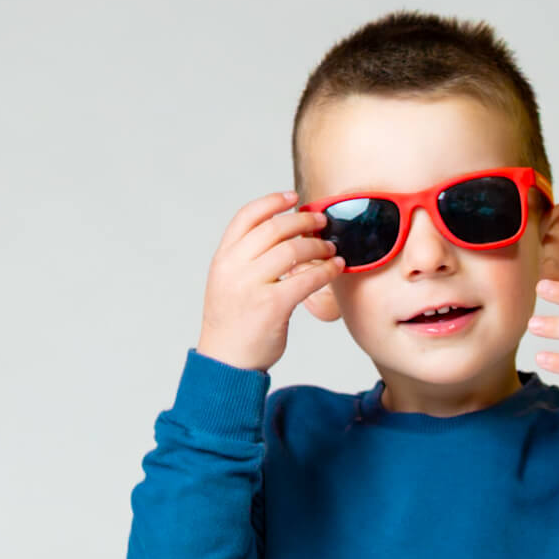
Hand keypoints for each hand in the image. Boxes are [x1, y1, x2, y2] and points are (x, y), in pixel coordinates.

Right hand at [195, 191, 343, 372]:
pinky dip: (326, 270)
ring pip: (292, 250)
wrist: (226, 361)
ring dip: (318, 245)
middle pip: (274, 228)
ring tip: (330, 247)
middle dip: (303, 221)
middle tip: (322, 221)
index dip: (272, 201)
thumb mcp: (228, 282)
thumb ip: (247, 258)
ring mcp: (251, 286)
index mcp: (223, 258)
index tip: (293, 197)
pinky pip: (306, 279)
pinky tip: (336, 267)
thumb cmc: (233, 322)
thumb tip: (282, 235)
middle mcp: (233, 268)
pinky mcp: (272, 306)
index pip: (246, 216)